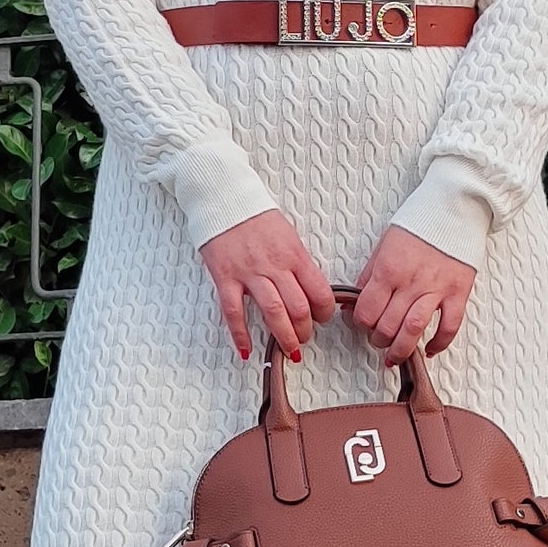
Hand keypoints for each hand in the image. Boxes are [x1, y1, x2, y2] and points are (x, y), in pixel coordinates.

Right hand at [197, 211, 335, 361]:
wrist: (222, 197)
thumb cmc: (254, 216)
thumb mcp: (287, 235)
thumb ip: (297, 263)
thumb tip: (309, 288)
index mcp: (294, 254)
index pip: (319, 291)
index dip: (325, 312)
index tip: (323, 319)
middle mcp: (274, 265)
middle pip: (299, 308)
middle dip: (305, 331)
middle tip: (304, 339)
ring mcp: (249, 272)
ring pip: (273, 312)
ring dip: (283, 337)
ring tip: (288, 350)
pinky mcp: (225, 277)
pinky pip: (234, 312)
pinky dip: (240, 335)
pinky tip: (245, 349)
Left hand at [351, 226, 473, 365]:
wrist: (455, 208)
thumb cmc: (420, 223)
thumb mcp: (384, 245)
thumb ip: (370, 274)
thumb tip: (356, 299)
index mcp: (388, 269)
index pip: (366, 311)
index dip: (360, 324)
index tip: (362, 324)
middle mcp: (410, 282)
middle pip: (387, 326)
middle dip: (378, 340)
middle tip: (378, 340)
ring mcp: (436, 289)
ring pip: (413, 330)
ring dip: (401, 350)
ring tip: (395, 356)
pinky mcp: (458, 292)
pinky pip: (449, 326)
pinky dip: (440, 343)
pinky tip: (431, 349)